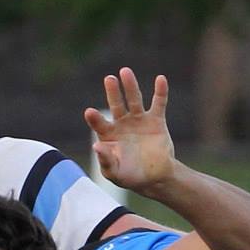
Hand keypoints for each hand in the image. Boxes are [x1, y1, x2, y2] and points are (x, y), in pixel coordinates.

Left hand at [83, 68, 175, 193]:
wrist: (156, 178)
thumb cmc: (131, 177)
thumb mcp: (116, 174)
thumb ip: (106, 162)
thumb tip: (96, 146)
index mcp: (109, 135)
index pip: (99, 124)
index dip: (95, 118)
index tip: (89, 112)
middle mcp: (122, 123)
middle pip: (116, 104)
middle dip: (113, 92)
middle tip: (109, 79)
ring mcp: (139, 120)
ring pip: (134, 99)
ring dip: (130, 86)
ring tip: (125, 72)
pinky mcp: (156, 120)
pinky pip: (158, 103)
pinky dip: (160, 92)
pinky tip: (160, 79)